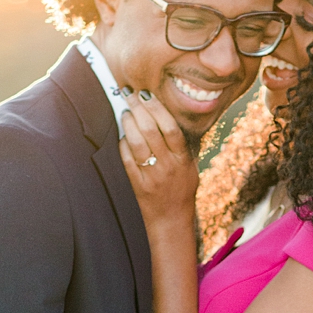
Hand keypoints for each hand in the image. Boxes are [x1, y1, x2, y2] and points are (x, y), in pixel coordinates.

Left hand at [120, 94, 198, 236]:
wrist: (172, 219)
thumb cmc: (182, 188)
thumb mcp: (190, 166)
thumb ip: (180, 144)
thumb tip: (165, 115)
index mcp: (182, 159)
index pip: (170, 128)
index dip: (157, 108)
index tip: (147, 94)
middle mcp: (167, 166)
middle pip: (151, 130)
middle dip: (138, 108)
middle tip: (129, 94)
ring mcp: (151, 175)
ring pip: (137, 143)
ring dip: (128, 123)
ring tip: (125, 111)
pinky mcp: (138, 184)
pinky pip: (127, 159)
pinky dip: (123, 143)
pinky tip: (123, 134)